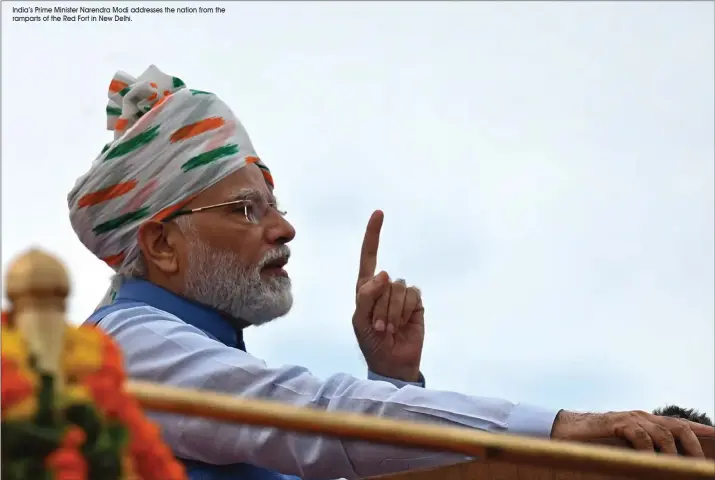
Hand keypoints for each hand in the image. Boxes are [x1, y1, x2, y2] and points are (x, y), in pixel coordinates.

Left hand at [353, 210, 424, 382]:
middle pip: (384, 280)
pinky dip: (405, 312)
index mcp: (366, 287)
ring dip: (392, 312)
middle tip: (378, 327)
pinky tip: (404, 325)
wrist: (392, 362)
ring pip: (398, 288)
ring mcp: (402, 293)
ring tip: (389, 329)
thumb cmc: (371, 341)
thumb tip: (384, 273)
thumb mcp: (360, 320)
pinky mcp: (416, 302)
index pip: (369, 256)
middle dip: (380, 306)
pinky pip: (412, 296)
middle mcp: (385, 286)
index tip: (379, 213)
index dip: (373, 234)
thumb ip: (367, 295)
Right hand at [552, 410, 714, 456]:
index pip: (678, 424)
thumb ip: (641, 448)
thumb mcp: (623, 443)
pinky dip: (649, 451)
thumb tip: (658, 463)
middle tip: (699, 465)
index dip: (698, 429)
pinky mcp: (618, 423)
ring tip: (678, 469)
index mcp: (645, 420)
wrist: (565, 429)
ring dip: (673, 453)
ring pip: (663, 433)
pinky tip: (651, 463)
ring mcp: (630, 418)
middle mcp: (641, 416)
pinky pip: (640, 437)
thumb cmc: (594, 440)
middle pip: (677, 427)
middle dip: (692, 445)